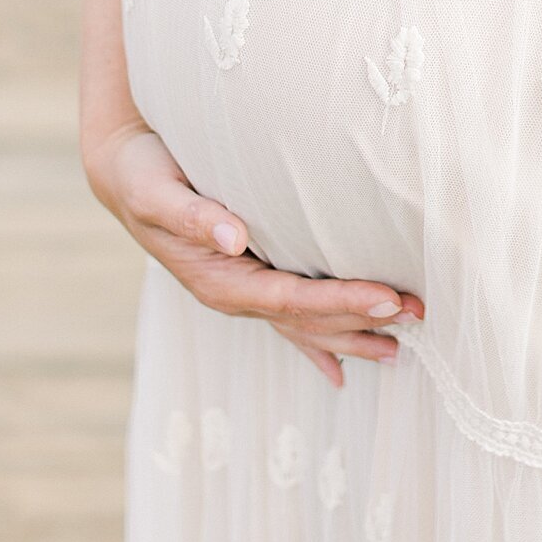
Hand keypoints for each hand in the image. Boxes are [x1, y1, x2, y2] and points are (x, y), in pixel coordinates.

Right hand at [83, 119, 423, 387]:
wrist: (123, 175)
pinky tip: (341, 366)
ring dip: (352, 334)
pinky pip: (290, 316)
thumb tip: (235, 236)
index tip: (387, 299)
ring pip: (304, 324)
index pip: (291, 299)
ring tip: (401, 349)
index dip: (341, 302)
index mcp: (218, 279)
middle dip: (362, 321)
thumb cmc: (143, 175)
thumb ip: (193, 215)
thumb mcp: (158, 191)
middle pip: (307, 319)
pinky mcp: (246, 277)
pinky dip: (318, 339)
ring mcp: (240, 291)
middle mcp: (233, 294)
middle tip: (418, 316)